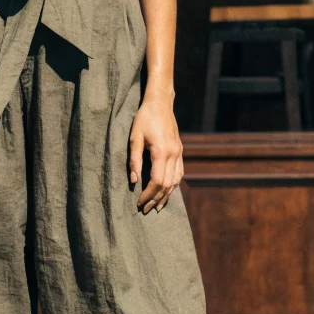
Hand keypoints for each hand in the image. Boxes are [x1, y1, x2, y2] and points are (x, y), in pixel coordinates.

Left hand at [129, 93, 183, 212]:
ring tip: (156, 206)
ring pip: (175, 181)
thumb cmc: (144, 119)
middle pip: (167, 185)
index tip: (139, 202)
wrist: (160, 104)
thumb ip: (134, 160)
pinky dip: (173, 185)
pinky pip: (179, 173)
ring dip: (166, 196)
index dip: (148, 195)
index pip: (156, 181)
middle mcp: (173, 154)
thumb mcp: (134, 138)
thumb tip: (133, 181)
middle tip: (145, 209)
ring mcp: (179, 153)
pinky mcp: (180, 151)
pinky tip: (166, 192)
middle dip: (155, 199)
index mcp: (161, 152)